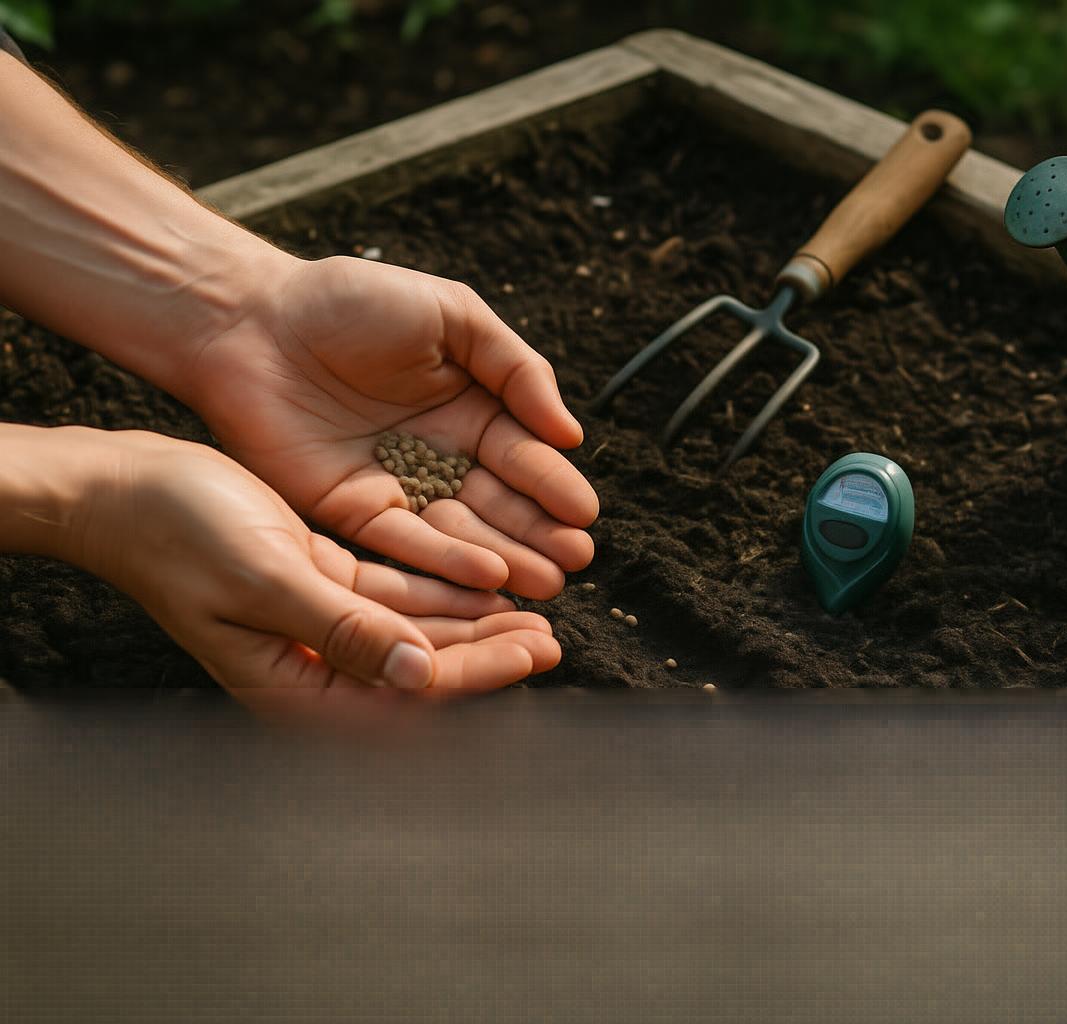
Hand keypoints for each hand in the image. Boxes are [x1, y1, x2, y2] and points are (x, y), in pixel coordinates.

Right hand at [55, 429, 561, 717]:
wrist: (125, 487)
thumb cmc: (178, 534)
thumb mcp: (269, 580)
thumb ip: (346, 630)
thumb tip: (419, 674)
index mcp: (294, 681)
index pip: (408, 690)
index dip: (477, 670)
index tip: (536, 650)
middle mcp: (311, 661)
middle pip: (420, 664)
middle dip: (487, 649)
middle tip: (553, 633)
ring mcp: (317, 621)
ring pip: (414, 625)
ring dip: (472, 617)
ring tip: (535, 605)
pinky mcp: (319, 581)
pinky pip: (394, 590)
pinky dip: (439, 583)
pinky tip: (484, 573)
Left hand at [183, 255, 598, 596]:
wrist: (249, 318)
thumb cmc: (351, 301)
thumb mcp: (452, 314)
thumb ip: (515, 367)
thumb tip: (568, 433)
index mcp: (471, 408)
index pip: (524, 455)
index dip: (554, 485)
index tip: (584, 515)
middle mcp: (441, 455)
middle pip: (501, 504)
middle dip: (541, 533)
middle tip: (575, 561)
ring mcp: (397, 486)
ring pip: (461, 532)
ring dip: (506, 559)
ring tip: (547, 582)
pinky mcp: (350, 512)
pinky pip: (405, 543)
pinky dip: (445, 563)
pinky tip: (487, 577)